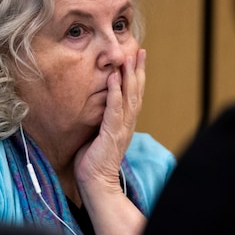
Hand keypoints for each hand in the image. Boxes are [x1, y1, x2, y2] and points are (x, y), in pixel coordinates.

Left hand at [74, 48, 145, 190]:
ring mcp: (121, 128)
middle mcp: (128, 123)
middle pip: (137, 91)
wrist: (97, 182)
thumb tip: (99, 103)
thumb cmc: (94, 160)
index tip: (139, 58)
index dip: (138, 76)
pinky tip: (113, 78)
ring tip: (130, 58)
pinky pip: (114, 109)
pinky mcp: (111, 133)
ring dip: (129, 76)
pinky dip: (115, 92)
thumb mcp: (100, 134)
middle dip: (138, 70)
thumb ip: (104, 118)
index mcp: (126, 123)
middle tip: (140, 51)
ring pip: (129, 97)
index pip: (135, 95)